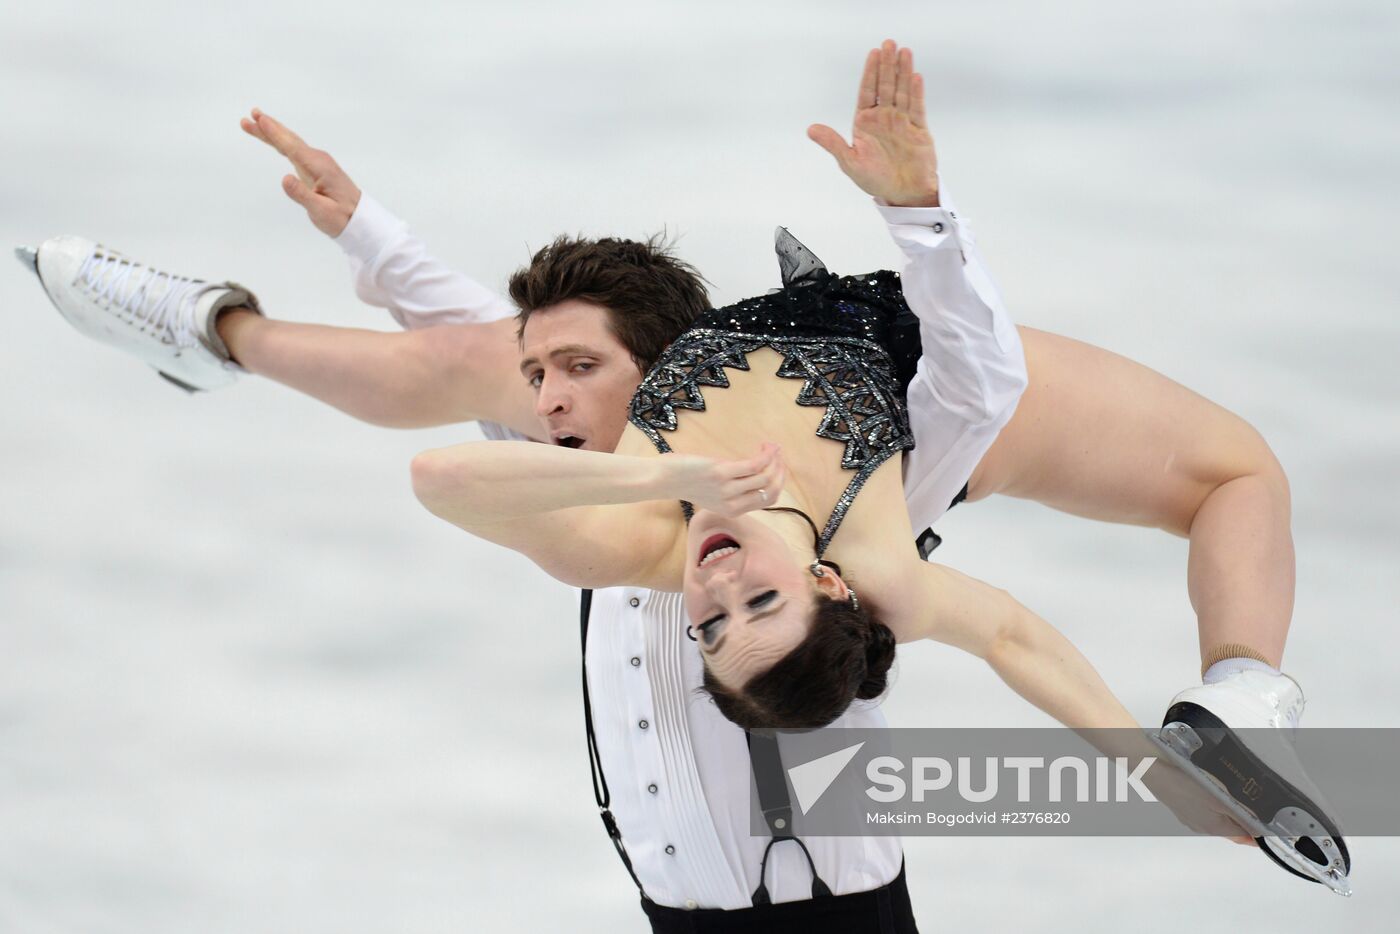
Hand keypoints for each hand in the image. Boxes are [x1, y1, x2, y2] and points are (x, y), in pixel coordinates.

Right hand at [240, 108, 361, 236]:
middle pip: (289, 140)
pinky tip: (273, 140)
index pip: (292, 146)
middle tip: (250, 115)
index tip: (261, 119)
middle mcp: (318, 160)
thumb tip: (285, 178)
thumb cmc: (342, 218)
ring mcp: (317, 163)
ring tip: (254, 122)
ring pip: (290, 144)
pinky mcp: (316, 169)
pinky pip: (295, 151)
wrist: (360, 219)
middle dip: (269, 127)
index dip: (275, 133)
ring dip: (272, 133)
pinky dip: (281, 143)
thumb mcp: (321, 211)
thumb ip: (302, 195)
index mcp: (319, 167)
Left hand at [661, 442, 784, 517]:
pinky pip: (754, 465)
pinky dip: (765, 454)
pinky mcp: (722, 473)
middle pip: (770, 490)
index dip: (779, 483)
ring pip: (765, 477)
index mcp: (732, 510)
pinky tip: (765, 446)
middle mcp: (732, 504)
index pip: (768, 501)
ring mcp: (728, 490)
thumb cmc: (685, 481)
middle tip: (779, 455)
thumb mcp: (711, 493)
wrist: (663, 478)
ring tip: (772, 446)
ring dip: (774, 459)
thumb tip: (754, 473)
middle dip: (781, 472)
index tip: (779, 468)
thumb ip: (731, 490)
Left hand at [808, 40, 939, 207]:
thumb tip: (811, 129)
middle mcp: (883, 118)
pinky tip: (916, 77)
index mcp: (865, 123)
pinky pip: (917, 108)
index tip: (873, 54)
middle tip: (889, 44)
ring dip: (903, 73)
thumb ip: (833, 143)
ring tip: (905, 52)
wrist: (903, 194)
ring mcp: (901, 122)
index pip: (867, 92)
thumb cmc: (875, 180)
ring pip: (902, 92)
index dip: (870, 73)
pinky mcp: (918, 130)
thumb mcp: (849, 162)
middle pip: (885, 87)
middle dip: (887, 66)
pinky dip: (916, 93)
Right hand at [1142, 753, 1257, 846]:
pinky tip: (1211, 788)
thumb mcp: (1220, 798)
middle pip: (1231, 827)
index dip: (1259, 834)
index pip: (1244, 837)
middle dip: (1244, 819)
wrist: (1151, 767)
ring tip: (1236, 794)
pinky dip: (1213, 802)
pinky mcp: (1181, 805)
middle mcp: (1201, 827)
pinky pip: (1204, 808)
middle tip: (1257, 806)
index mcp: (1214, 828)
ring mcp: (1189, 816)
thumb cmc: (1183, 782)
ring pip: (1217, 817)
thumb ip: (1242, 814)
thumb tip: (1260, 830)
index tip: (1270, 828)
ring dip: (1228, 810)